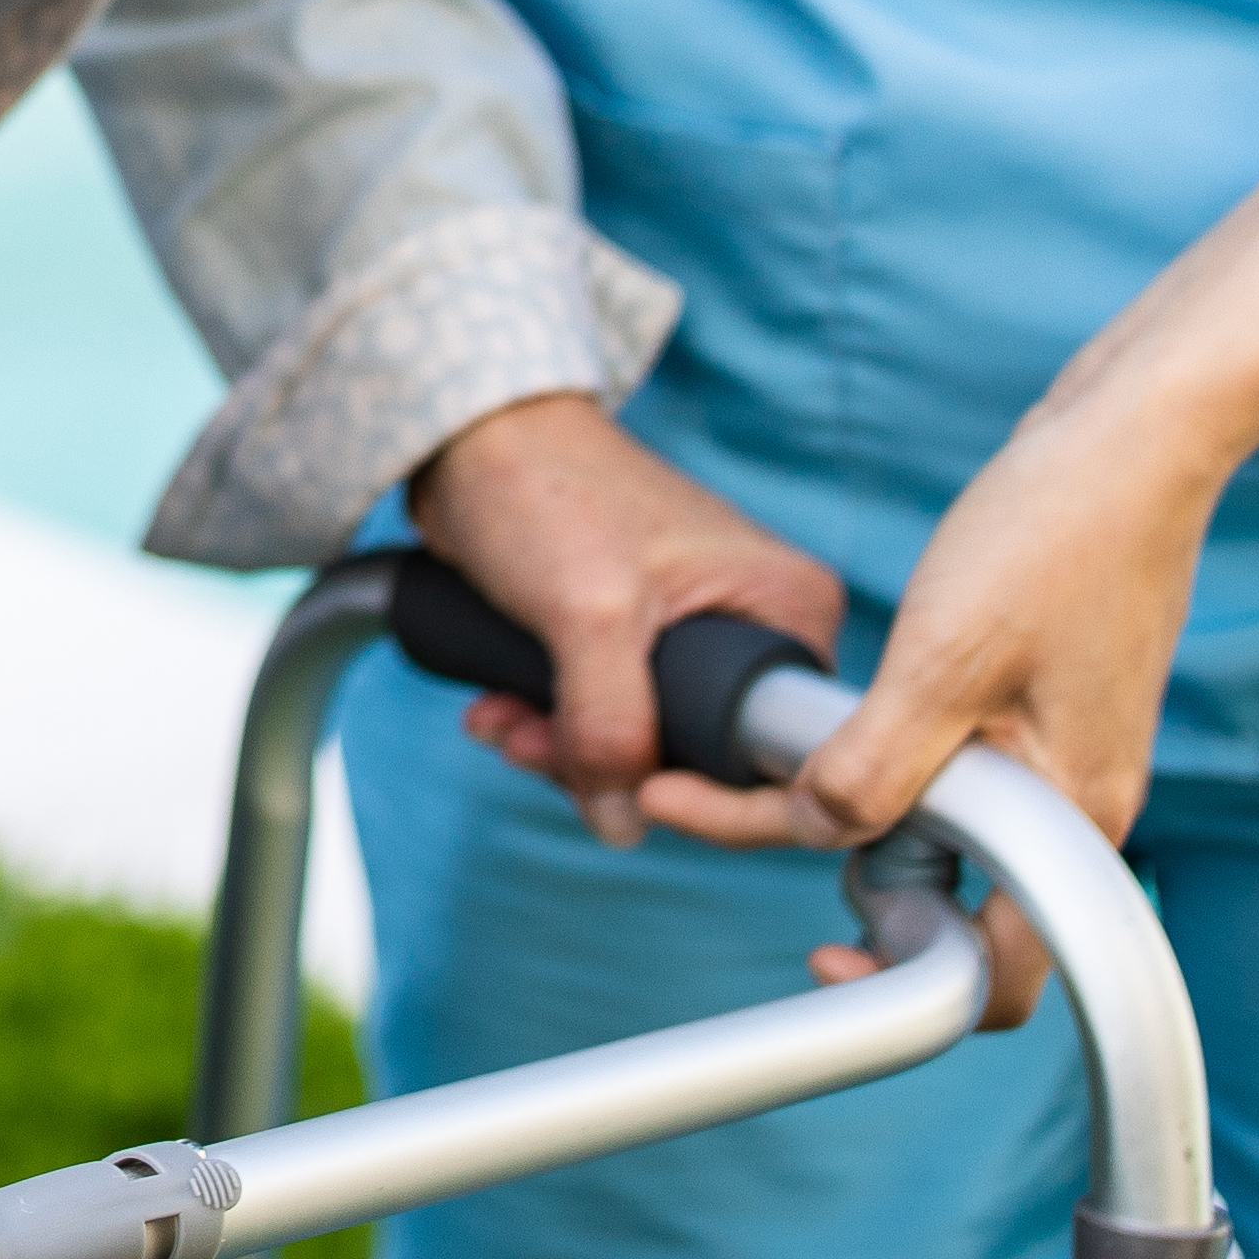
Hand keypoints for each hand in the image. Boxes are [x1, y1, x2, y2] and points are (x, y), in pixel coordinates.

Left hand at [403, 395, 852, 851]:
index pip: (784, 750)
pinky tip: (500, 710)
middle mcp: (756, 624)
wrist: (471, 436)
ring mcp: (697, 635)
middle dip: (612, 767)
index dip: (715, 793)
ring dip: (566, 750)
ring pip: (646, 745)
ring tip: (505, 722)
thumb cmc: (543, 488)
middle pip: (706, 757)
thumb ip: (612, 726)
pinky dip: (553, 727)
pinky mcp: (637, 641)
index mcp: (787, 607)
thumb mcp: (588, 614)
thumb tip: (624, 822)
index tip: (638, 791)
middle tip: (538, 747)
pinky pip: (608, 718)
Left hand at [656, 377, 1231, 1030]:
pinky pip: (968, 774)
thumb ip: (873, 770)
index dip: (902, 983)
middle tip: (771, 808)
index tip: (819, 958)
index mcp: (1071, 824)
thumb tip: (818, 836)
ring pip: (955, 835)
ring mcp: (1070, 758)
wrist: (1133, 437)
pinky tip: (859, 711)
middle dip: (865, 879)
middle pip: (962, 905)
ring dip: (874, 813)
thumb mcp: (939, 661)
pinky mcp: (1052, 710)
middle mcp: (1082, 809)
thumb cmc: (1054, 537)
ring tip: (795, 754)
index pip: (997, 976)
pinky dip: (903, 762)